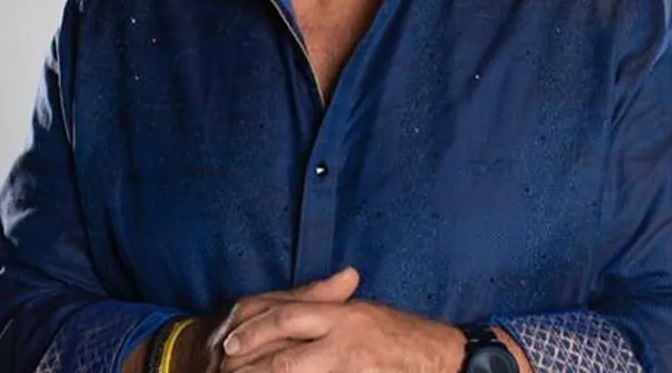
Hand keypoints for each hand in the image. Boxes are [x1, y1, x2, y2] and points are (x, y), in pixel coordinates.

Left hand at [219, 268, 465, 372]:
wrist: (446, 360)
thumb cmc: (403, 337)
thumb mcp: (363, 314)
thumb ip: (329, 305)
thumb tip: (289, 310)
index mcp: (342, 314)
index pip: (287, 314)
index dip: (256, 328)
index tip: (231, 341)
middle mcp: (344, 338)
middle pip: (284, 353)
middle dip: (252, 364)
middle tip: (225, 368)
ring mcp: (350, 366)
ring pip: (293, 372)